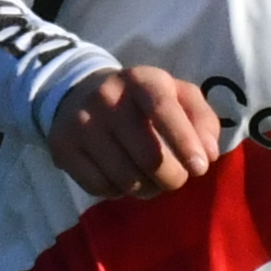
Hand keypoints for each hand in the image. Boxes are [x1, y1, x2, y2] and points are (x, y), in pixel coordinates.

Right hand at [45, 66, 225, 202]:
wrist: (81, 93)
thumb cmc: (143, 101)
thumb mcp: (177, 96)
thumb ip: (202, 120)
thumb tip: (208, 154)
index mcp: (141, 80)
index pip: (163, 110)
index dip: (184, 142)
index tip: (200, 169)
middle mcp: (107, 97)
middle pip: (148, 157)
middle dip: (172, 177)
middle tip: (175, 178)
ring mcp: (81, 122)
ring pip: (126, 179)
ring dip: (147, 189)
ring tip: (150, 179)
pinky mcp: (63, 147)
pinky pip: (101, 187)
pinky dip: (118, 191)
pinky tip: (121, 176)